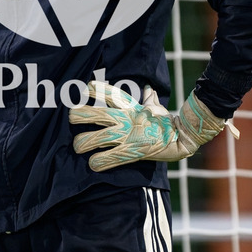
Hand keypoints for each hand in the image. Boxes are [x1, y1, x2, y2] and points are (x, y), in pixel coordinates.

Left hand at [69, 81, 237, 171]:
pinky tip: (92, 164)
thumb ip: (148, 99)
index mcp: (130, 107)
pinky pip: (109, 158)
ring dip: (83, 142)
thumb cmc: (166, 121)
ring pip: (97, 138)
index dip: (96, 89)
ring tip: (77, 146)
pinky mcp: (131, 152)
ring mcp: (127, 136)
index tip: (86, 87)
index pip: (110, 93)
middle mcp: (125, 119)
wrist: (180, 138)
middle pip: (96, 114)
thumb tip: (149, 89)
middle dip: (80, 115)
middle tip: (71, 117)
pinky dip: (99, 162)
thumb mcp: (155, 107)